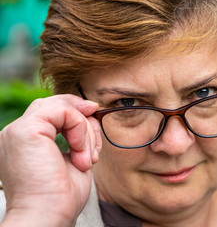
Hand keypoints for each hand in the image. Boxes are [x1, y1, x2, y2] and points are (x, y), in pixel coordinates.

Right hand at [0, 94, 101, 226]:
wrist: (49, 217)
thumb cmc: (61, 196)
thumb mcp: (73, 158)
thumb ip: (77, 134)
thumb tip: (90, 112)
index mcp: (25, 141)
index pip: (52, 112)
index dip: (77, 116)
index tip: (94, 133)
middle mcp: (17, 132)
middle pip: (56, 104)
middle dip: (84, 119)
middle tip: (95, 146)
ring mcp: (18, 130)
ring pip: (61, 106)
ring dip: (84, 128)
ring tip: (87, 157)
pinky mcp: (27, 130)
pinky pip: (62, 111)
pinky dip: (79, 128)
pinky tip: (80, 151)